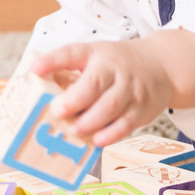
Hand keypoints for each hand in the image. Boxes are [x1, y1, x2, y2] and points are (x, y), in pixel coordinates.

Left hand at [30, 41, 174, 146]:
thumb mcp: (95, 57)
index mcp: (96, 54)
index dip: (52, 61)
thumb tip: (32, 87)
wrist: (161, 65)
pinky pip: (126, 123)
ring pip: (111, 105)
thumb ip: (70, 69)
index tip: (34, 70)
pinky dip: (111, 134)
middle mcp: (114, 69)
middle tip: (58, 111)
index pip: (72, 53)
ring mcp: (130, 88)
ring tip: (75, 130)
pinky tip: (97, 141)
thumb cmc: (117, 65)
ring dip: (90, 121)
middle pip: (95, 83)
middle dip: (75, 99)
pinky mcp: (142, 108)